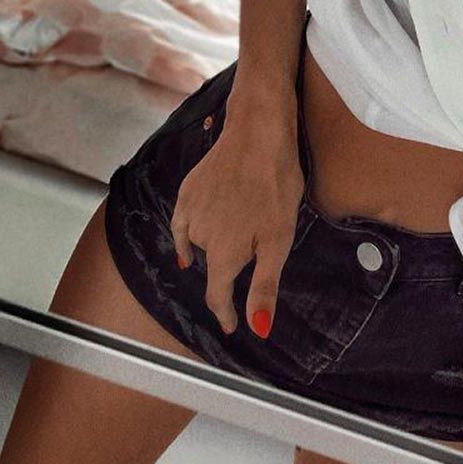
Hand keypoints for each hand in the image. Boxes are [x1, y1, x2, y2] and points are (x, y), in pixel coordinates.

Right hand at [170, 107, 305, 338]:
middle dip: (227, 273)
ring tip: (238, 234)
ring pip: (200, 244)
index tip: (232, 325)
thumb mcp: (279, 241)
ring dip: (214, 248)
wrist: (258, 134)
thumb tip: (256, 329)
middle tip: (253, 258)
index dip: (226, 314)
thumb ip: (264, 286)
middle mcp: (200, 237)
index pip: (218, 296)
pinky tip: (189, 246)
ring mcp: (191, 212)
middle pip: (213, 267)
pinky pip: (183, 224)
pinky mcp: (188, 190)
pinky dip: (187, 237)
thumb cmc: (275, 186)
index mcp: (223, 254)